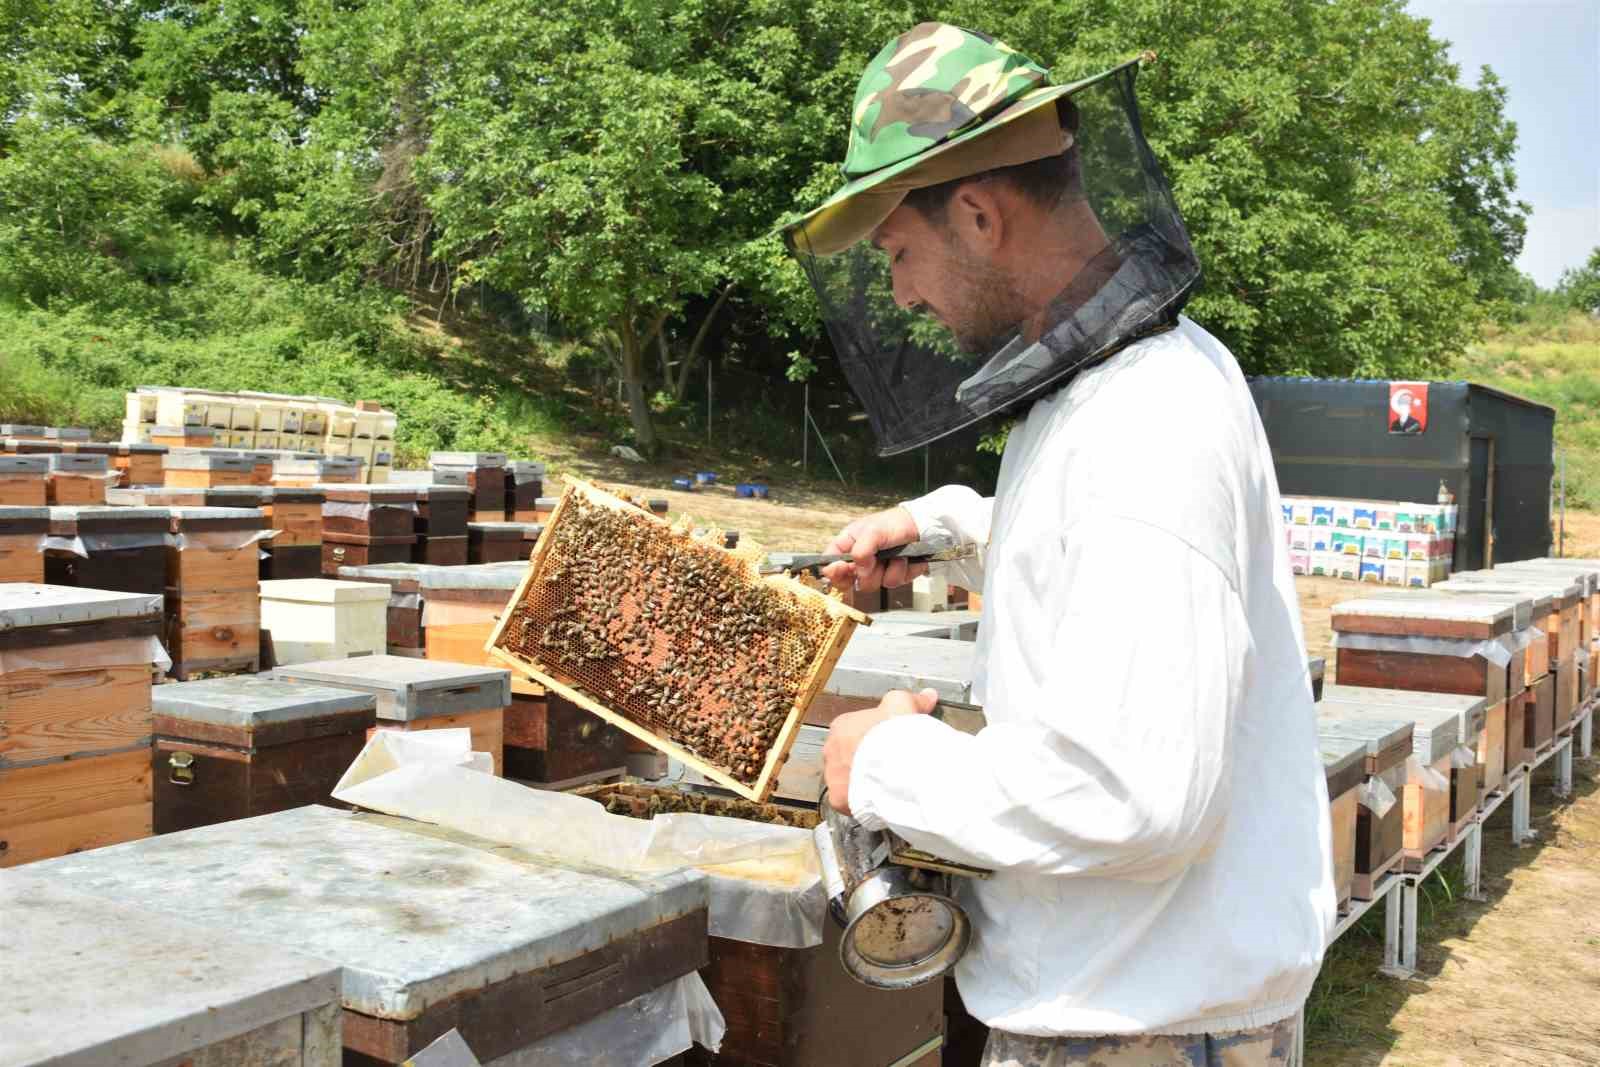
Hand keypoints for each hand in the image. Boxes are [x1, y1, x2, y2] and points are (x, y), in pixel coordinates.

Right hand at [822, 507, 926, 592]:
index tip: (843, 569)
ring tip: (896, 555)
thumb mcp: (873, 531)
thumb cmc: (893, 523)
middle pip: (850, 582)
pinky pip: (893, 583)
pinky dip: (902, 571)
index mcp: (848, 545)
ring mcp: (875, 570)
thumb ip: (861, 550)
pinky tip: (906, 559)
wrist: (921, 527)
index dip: (833, 571)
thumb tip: (858, 569)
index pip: (829, 564)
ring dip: (888, 570)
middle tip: (876, 560)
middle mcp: (859, 560)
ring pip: (873, 585)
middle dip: (867, 573)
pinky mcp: (891, 576)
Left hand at [823, 688, 938, 814]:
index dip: (871, 735)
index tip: (887, 741)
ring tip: (883, 783)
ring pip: (845, 778)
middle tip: (887, 763)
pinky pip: (848, 800)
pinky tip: (877, 798)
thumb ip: (914, 700)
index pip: (852, 728)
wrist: (895, 768)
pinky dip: (861, 800)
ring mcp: (832, 776)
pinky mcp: (838, 799)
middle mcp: (831, 750)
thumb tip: (928, 695)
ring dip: (860, 779)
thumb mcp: (904, 705)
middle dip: (862, 758)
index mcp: (842, 725)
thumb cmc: (894, 734)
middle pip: (846, 753)